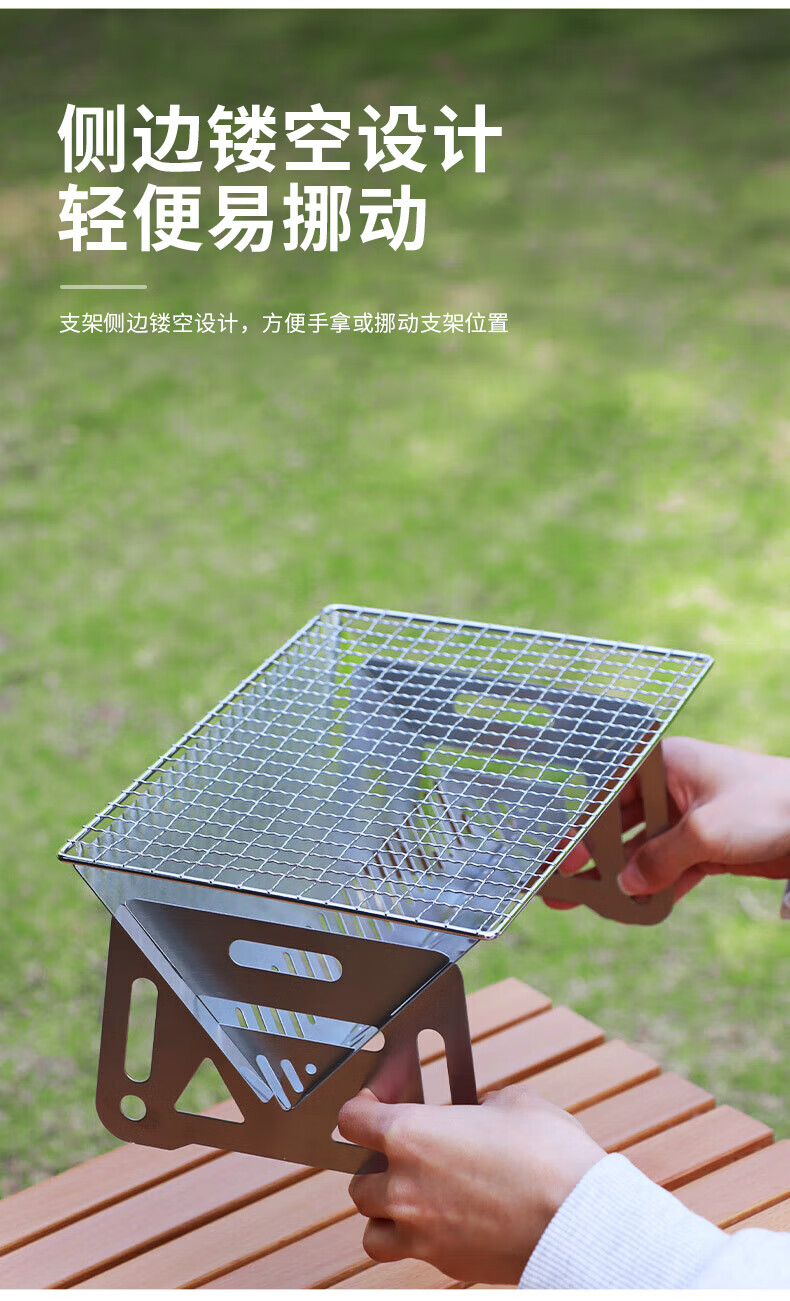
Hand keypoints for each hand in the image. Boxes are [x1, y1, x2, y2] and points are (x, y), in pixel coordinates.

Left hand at [338, 1084, 603, 1283]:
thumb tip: (476, 1111)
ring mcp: (420, 1231)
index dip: (360, 1109)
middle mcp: (403, 1186)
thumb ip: (480, 1103)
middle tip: (407, 1155)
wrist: (577, 1219)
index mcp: (410, 1134)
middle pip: (356, 1180)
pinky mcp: (443, 1262)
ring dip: (385, 1211)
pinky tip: (446, 1221)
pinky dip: (415, 1240)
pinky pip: (408, 1253)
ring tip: (416, 1196)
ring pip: (372, 1227)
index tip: (374, 1105)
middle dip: (377, 1167)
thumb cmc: (548, 1153)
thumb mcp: (513, 1101)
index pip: (350, 1121)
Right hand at [552, 737, 789, 906]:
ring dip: (620, 877)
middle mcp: (671, 787)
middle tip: (559, 886)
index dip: (581, 826)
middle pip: (620, 824)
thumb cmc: (769, 803)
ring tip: (587, 903)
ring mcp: (690, 818)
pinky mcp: (708, 846)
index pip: (608, 792)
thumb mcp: (705, 832)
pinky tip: (634, 908)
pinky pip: (670, 869)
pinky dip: (655, 888)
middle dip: (591, 856)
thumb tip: (626, 884)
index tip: (560, 857)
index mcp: (664, 763)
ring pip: (643, 851)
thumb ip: (659, 859)